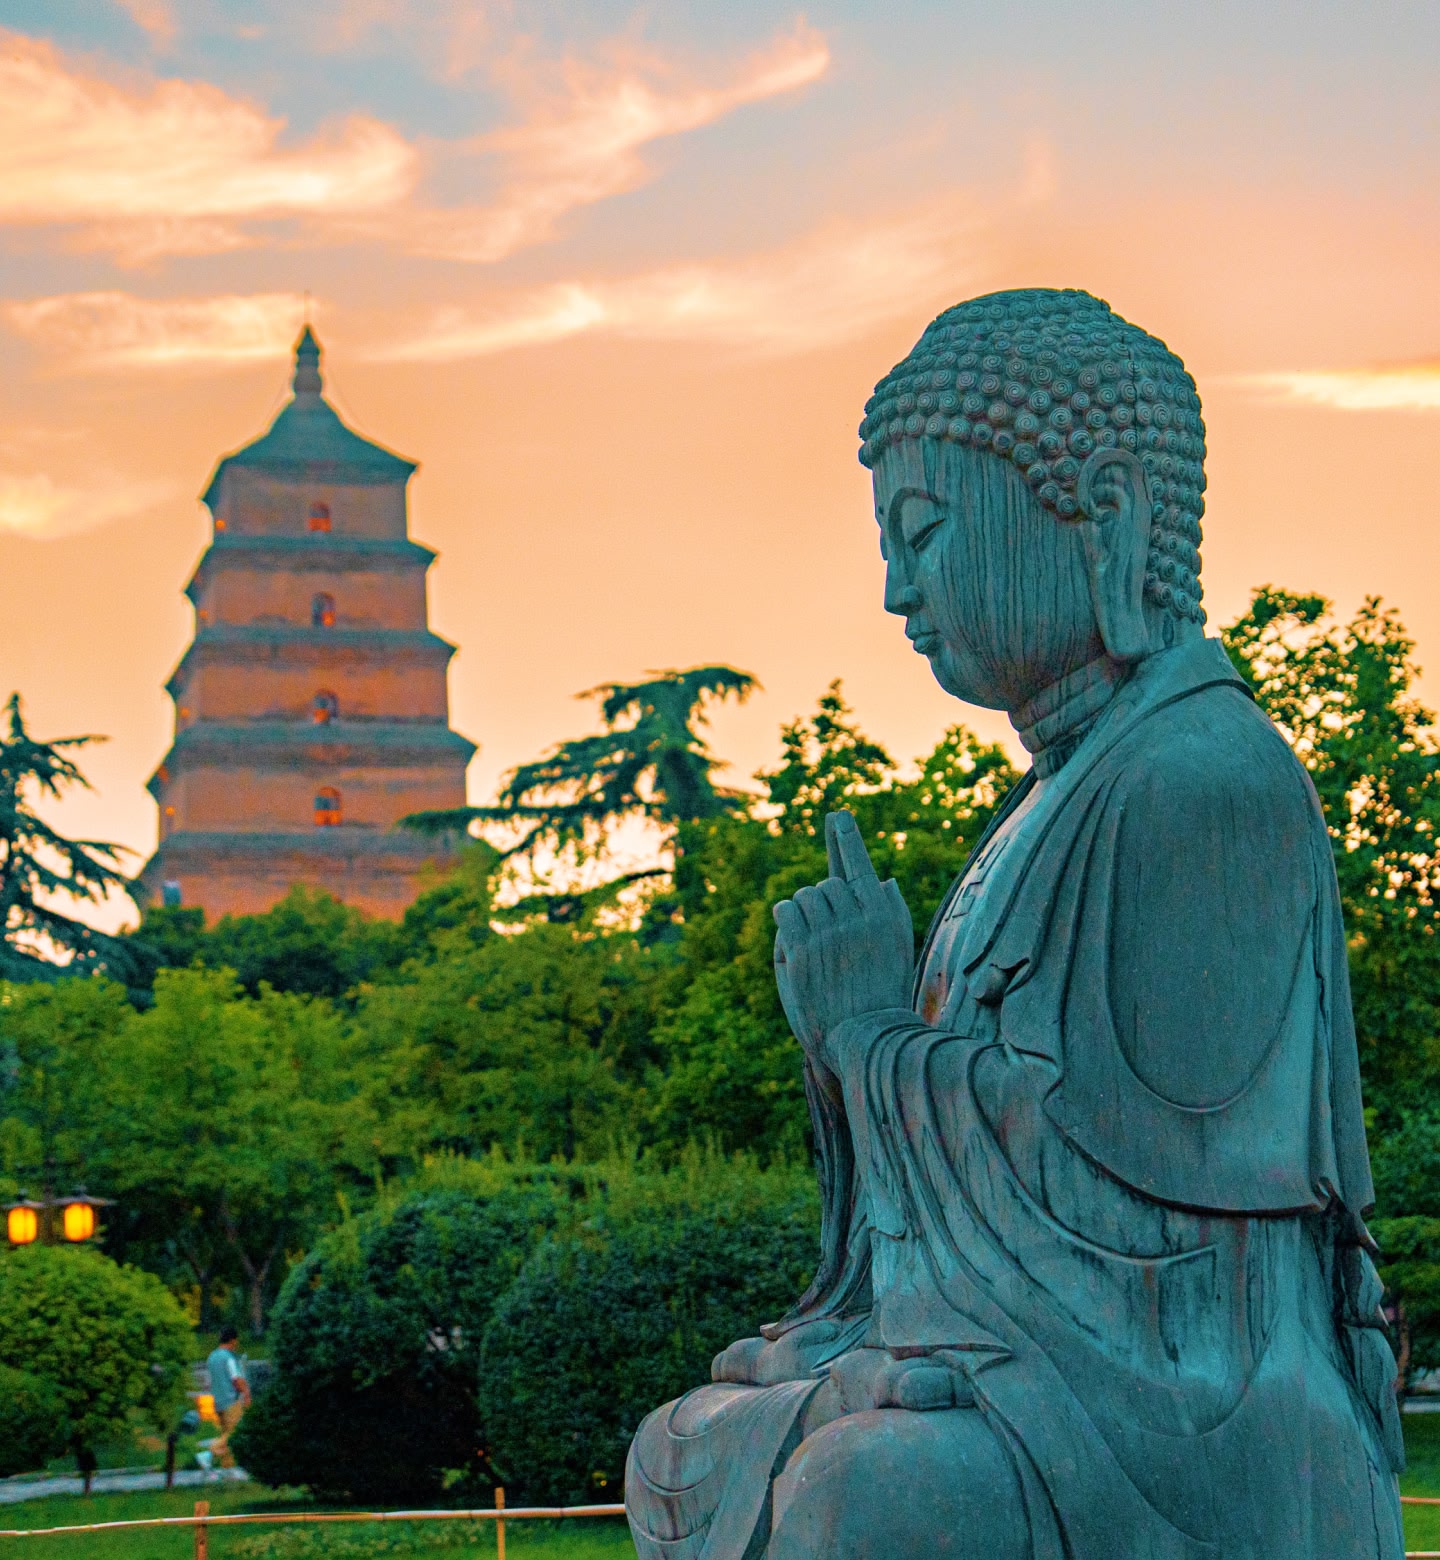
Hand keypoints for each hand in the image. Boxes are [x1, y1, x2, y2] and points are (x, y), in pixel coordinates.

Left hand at [772, 811, 913, 1064]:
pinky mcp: (804, 950)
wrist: (867, 1039)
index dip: (846, 838)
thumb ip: (892, 912)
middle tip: (828, 938)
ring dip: (802, 914)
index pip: (860, 866)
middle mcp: (859, 918)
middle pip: (825, 883)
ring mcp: (831, 933)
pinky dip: (784, 921)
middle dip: (821, 903)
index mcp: (884, 915)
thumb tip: (885, 878)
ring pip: (804, 896)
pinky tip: (793, 941)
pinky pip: (785, 911)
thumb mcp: (900, 951)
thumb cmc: (883, 995)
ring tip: (814, 945)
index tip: (837, 815)